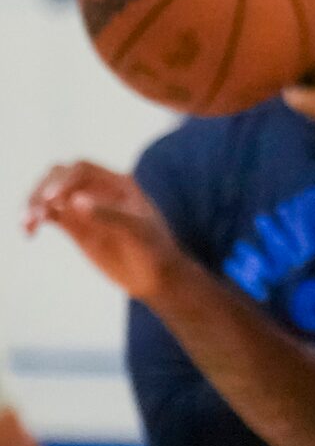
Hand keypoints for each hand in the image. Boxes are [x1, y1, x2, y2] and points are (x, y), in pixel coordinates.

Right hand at [26, 162, 184, 301]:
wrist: (156, 276)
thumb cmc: (155, 249)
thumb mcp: (139, 230)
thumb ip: (110, 214)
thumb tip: (75, 201)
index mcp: (117, 183)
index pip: (81, 169)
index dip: (64, 180)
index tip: (52, 199)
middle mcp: (97, 190)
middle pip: (58, 177)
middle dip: (43, 189)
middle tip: (37, 212)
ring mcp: (84, 208)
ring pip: (48, 195)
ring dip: (33, 204)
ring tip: (29, 224)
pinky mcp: (75, 226)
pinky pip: (48, 215)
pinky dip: (35, 219)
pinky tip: (29, 231)